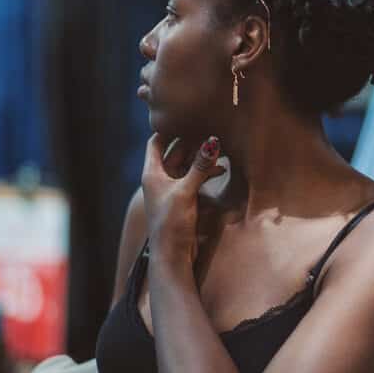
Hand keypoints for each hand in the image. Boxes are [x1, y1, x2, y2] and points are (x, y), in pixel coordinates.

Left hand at [140, 134, 224, 265]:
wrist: (172, 254)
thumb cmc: (171, 222)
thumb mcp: (186, 191)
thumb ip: (200, 167)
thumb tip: (213, 142)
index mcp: (152, 173)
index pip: (156, 142)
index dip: (168, 130)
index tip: (185, 118)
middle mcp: (160, 179)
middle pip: (175, 152)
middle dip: (192, 143)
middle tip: (210, 130)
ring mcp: (172, 190)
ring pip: (187, 166)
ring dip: (201, 159)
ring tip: (220, 148)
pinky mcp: (183, 200)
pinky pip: (194, 179)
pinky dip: (205, 173)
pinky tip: (220, 169)